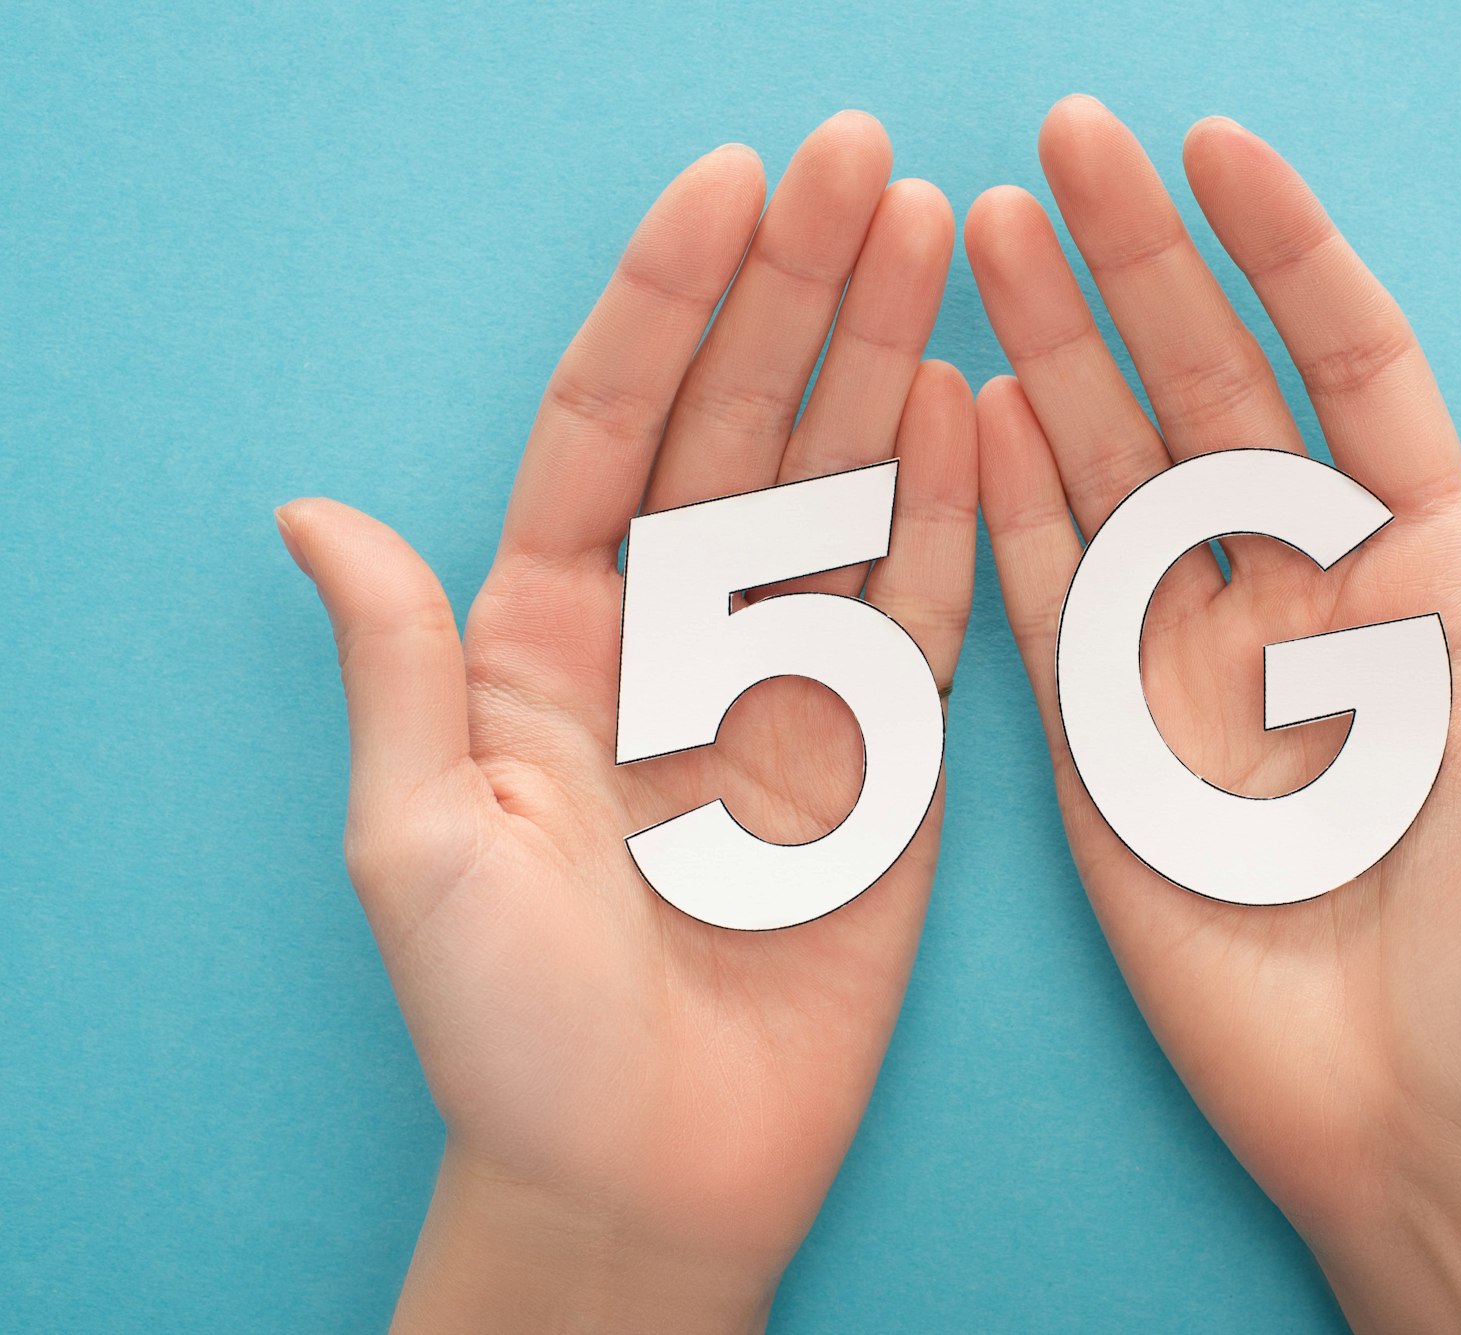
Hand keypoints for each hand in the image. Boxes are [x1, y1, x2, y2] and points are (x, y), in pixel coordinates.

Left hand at [276, 112, 972, 1332]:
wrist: (646, 1182)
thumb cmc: (510, 1035)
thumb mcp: (422, 849)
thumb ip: (403, 670)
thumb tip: (315, 511)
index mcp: (550, 634)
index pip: (612, 426)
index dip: (668, 302)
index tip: (727, 185)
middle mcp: (674, 634)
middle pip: (742, 427)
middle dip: (800, 290)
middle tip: (866, 163)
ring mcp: (790, 686)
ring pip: (842, 490)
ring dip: (886, 363)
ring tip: (935, 235)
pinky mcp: (889, 756)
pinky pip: (922, 610)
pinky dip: (950, 508)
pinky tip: (973, 402)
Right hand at [969, 96, 1460, 1330]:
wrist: (1427, 1134)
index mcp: (1427, 579)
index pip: (1348, 372)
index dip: (1285, 255)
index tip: (1218, 151)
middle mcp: (1296, 596)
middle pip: (1206, 393)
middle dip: (1135, 265)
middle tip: (1058, 150)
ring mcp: (1188, 664)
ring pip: (1108, 472)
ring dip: (1048, 351)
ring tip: (980, 235)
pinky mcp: (1105, 744)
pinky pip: (1044, 599)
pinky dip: (999, 502)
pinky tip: (964, 404)